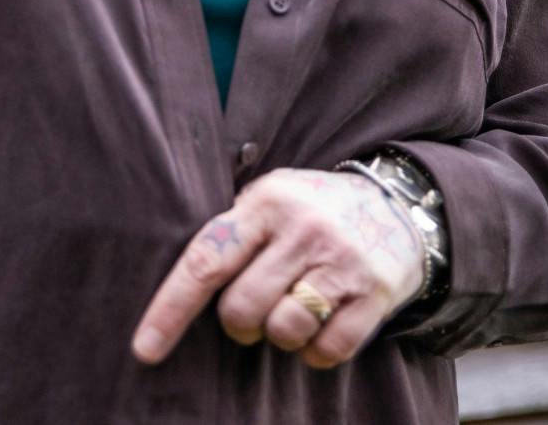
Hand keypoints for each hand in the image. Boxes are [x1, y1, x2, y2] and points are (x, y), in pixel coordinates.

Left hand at [131, 168, 424, 370]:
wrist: (402, 207)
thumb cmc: (315, 211)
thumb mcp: (273, 196)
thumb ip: (232, 230)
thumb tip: (176, 286)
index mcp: (266, 201)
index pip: (207, 261)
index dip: (170, 310)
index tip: (145, 349)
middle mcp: (304, 228)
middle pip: (242, 308)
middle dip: (241, 325)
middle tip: (255, 312)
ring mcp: (342, 261)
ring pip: (284, 331)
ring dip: (281, 335)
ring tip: (294, 310)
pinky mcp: (374, 294)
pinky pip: (327, 351)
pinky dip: (316, 351)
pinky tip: (323, 325)